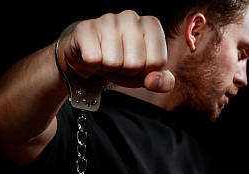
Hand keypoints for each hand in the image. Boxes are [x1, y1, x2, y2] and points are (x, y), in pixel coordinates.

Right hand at [57, 10, 174, 91]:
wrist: (90, 55)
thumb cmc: (121, 61)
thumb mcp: (146, 74)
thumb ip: (162, 82)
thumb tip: (153, 81)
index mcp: (151, 25)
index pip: (157, 62)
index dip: (145, 71)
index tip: (137, 64)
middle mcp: (131, 17)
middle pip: (135, 63)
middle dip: (126, 71)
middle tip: (120, 63)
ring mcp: (108, 20)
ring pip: (114, 62)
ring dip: (109, 68)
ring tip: (107, 59)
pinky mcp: (86, 28)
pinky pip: (93, 59)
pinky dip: (92, 65)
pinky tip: (94, 56)